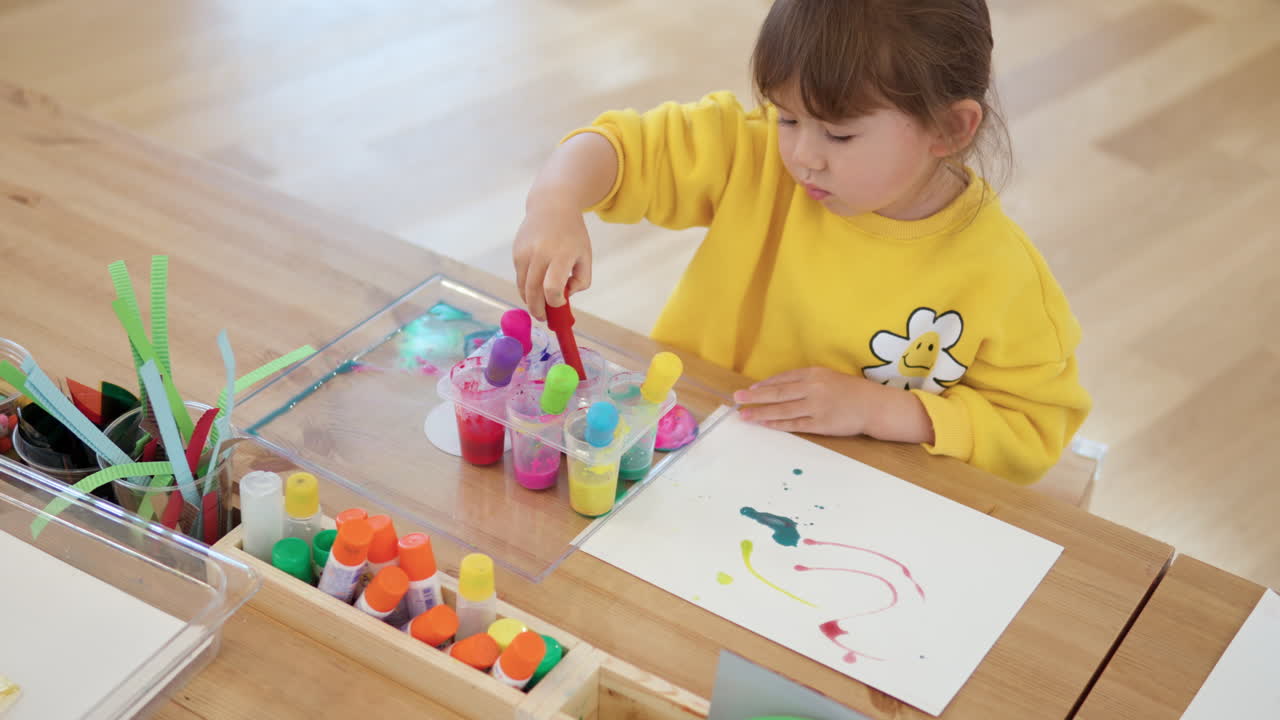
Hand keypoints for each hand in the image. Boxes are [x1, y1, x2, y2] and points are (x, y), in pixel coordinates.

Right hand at [513, 198, 592, 321]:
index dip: (555, 302)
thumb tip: (566, 296)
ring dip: (529, 301)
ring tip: (539, 307)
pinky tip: (536, 284)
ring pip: (523, 287)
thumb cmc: (572, 233)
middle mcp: (540, 254)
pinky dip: (526, 285)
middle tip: (544, 318)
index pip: (552, 288)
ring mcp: (524, 253)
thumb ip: (582, 279)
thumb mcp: (585, 255)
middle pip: (533, 292)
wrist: (551, 206)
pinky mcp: (516, 252)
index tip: (561, 304)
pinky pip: (520, 276)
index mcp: (561, 255)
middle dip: (538, 310)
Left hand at [733, 367, 934, 442]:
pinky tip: (765, 424)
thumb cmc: (851, 392)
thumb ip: (805, 381)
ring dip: (761, 412)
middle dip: (754, 396)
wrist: (875, 406)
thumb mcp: (828, 378)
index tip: (750, 390)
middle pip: (777, 393)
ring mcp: (816, 407)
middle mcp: (813, 388)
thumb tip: (779, 388)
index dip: (764, 385)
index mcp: (814, 374)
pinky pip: (794, 424)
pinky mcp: (821, 424)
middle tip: (737, 398)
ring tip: (745, 414)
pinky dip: (777, 424)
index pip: (783, 379)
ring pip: (782, 410)